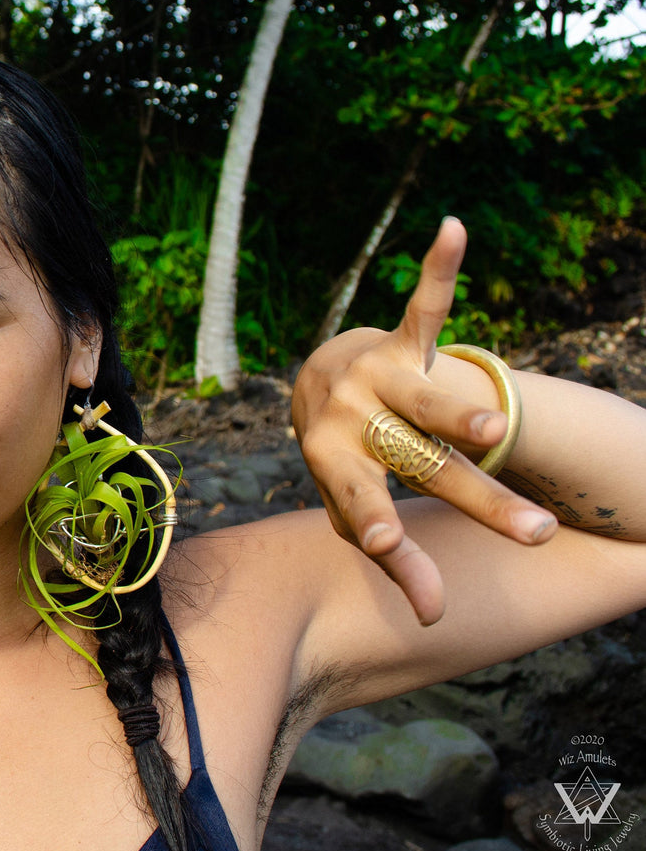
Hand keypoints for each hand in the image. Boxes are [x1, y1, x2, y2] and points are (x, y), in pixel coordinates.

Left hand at [290, 217, 555, 623]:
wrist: (313, 389)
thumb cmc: (345, 462)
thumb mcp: (356, 510)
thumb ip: (398, 561)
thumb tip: (439, 622)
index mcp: (336, 467)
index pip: (363, 505)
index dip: (374, 526)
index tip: (383, 548)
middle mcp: (352, 421)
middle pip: (421, 466)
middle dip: (477, 501)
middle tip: (537, 536)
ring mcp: (377, 377)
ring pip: (427, 397)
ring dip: (461, 412)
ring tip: (497, 427)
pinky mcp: (398, 339)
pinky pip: (424, 303)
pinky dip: (438, 268)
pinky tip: (451, 229)